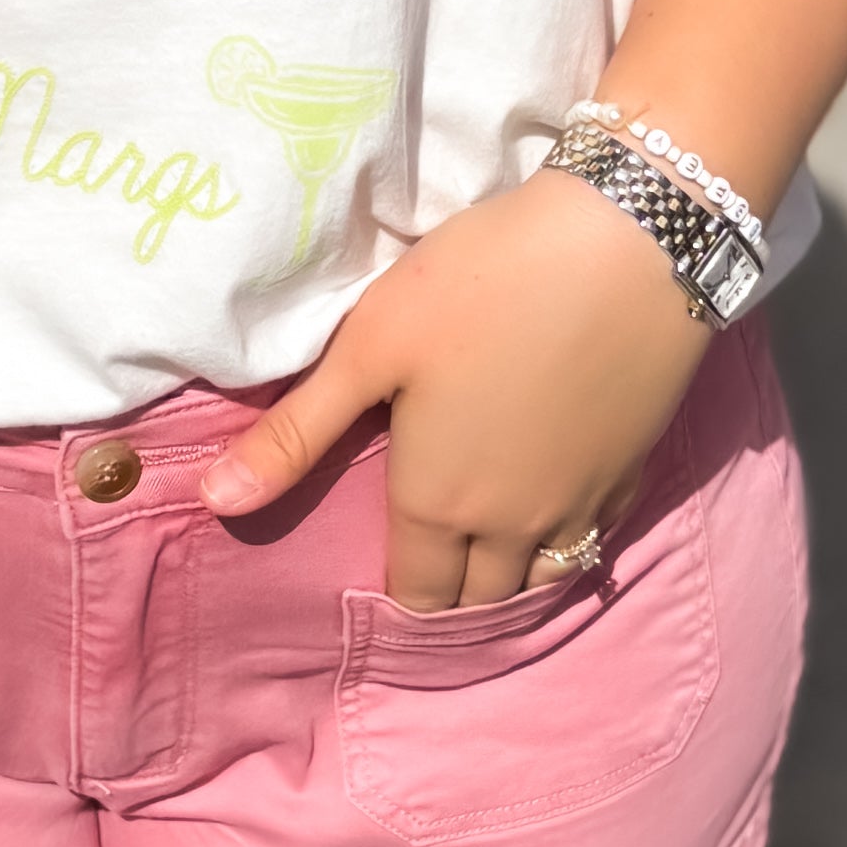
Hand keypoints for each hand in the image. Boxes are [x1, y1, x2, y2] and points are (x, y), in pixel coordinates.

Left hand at [196, 175, 717, 611]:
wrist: (628, 245)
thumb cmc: (483, 285)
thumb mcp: (370, 347)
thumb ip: (297, 433)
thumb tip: (215, 503)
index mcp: (438, 502)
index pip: (414, 595)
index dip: (393, 600)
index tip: (378, 587)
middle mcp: (512, 525)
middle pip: (478, 601)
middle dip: (449, 598)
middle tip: (427, 574)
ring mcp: (580, 504)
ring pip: (541, 583)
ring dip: (509, 584)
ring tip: (485, 560)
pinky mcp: (632, 473)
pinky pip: (593, 542)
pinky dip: (567, 546)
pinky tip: (555, 518)